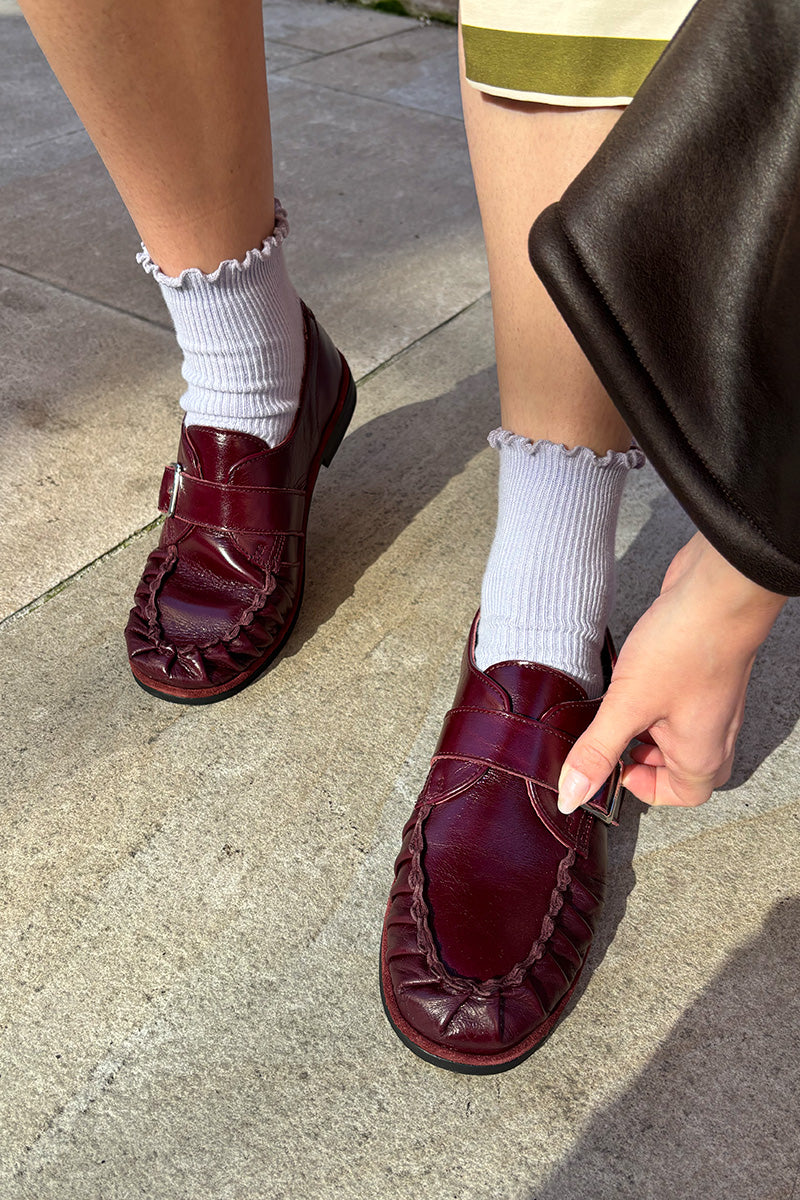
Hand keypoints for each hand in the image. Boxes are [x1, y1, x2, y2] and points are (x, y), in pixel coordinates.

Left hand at [558, 533, 786, 810]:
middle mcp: (714, 732)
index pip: (681, 795)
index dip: (644, 788)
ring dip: (645, 726)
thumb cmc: (684, 647)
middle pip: (680, 765)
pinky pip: (675, 702)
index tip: (612, 767)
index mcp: (703, 754)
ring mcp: (711, 702)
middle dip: (642, 757)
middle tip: (612, 736)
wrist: (718, 588)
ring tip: (616, 705)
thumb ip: (598, 751)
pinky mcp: (701, 674)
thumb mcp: (628, 705)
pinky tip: (628, 678)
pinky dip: (650, 699)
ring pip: (675, 730)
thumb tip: (571, 796)